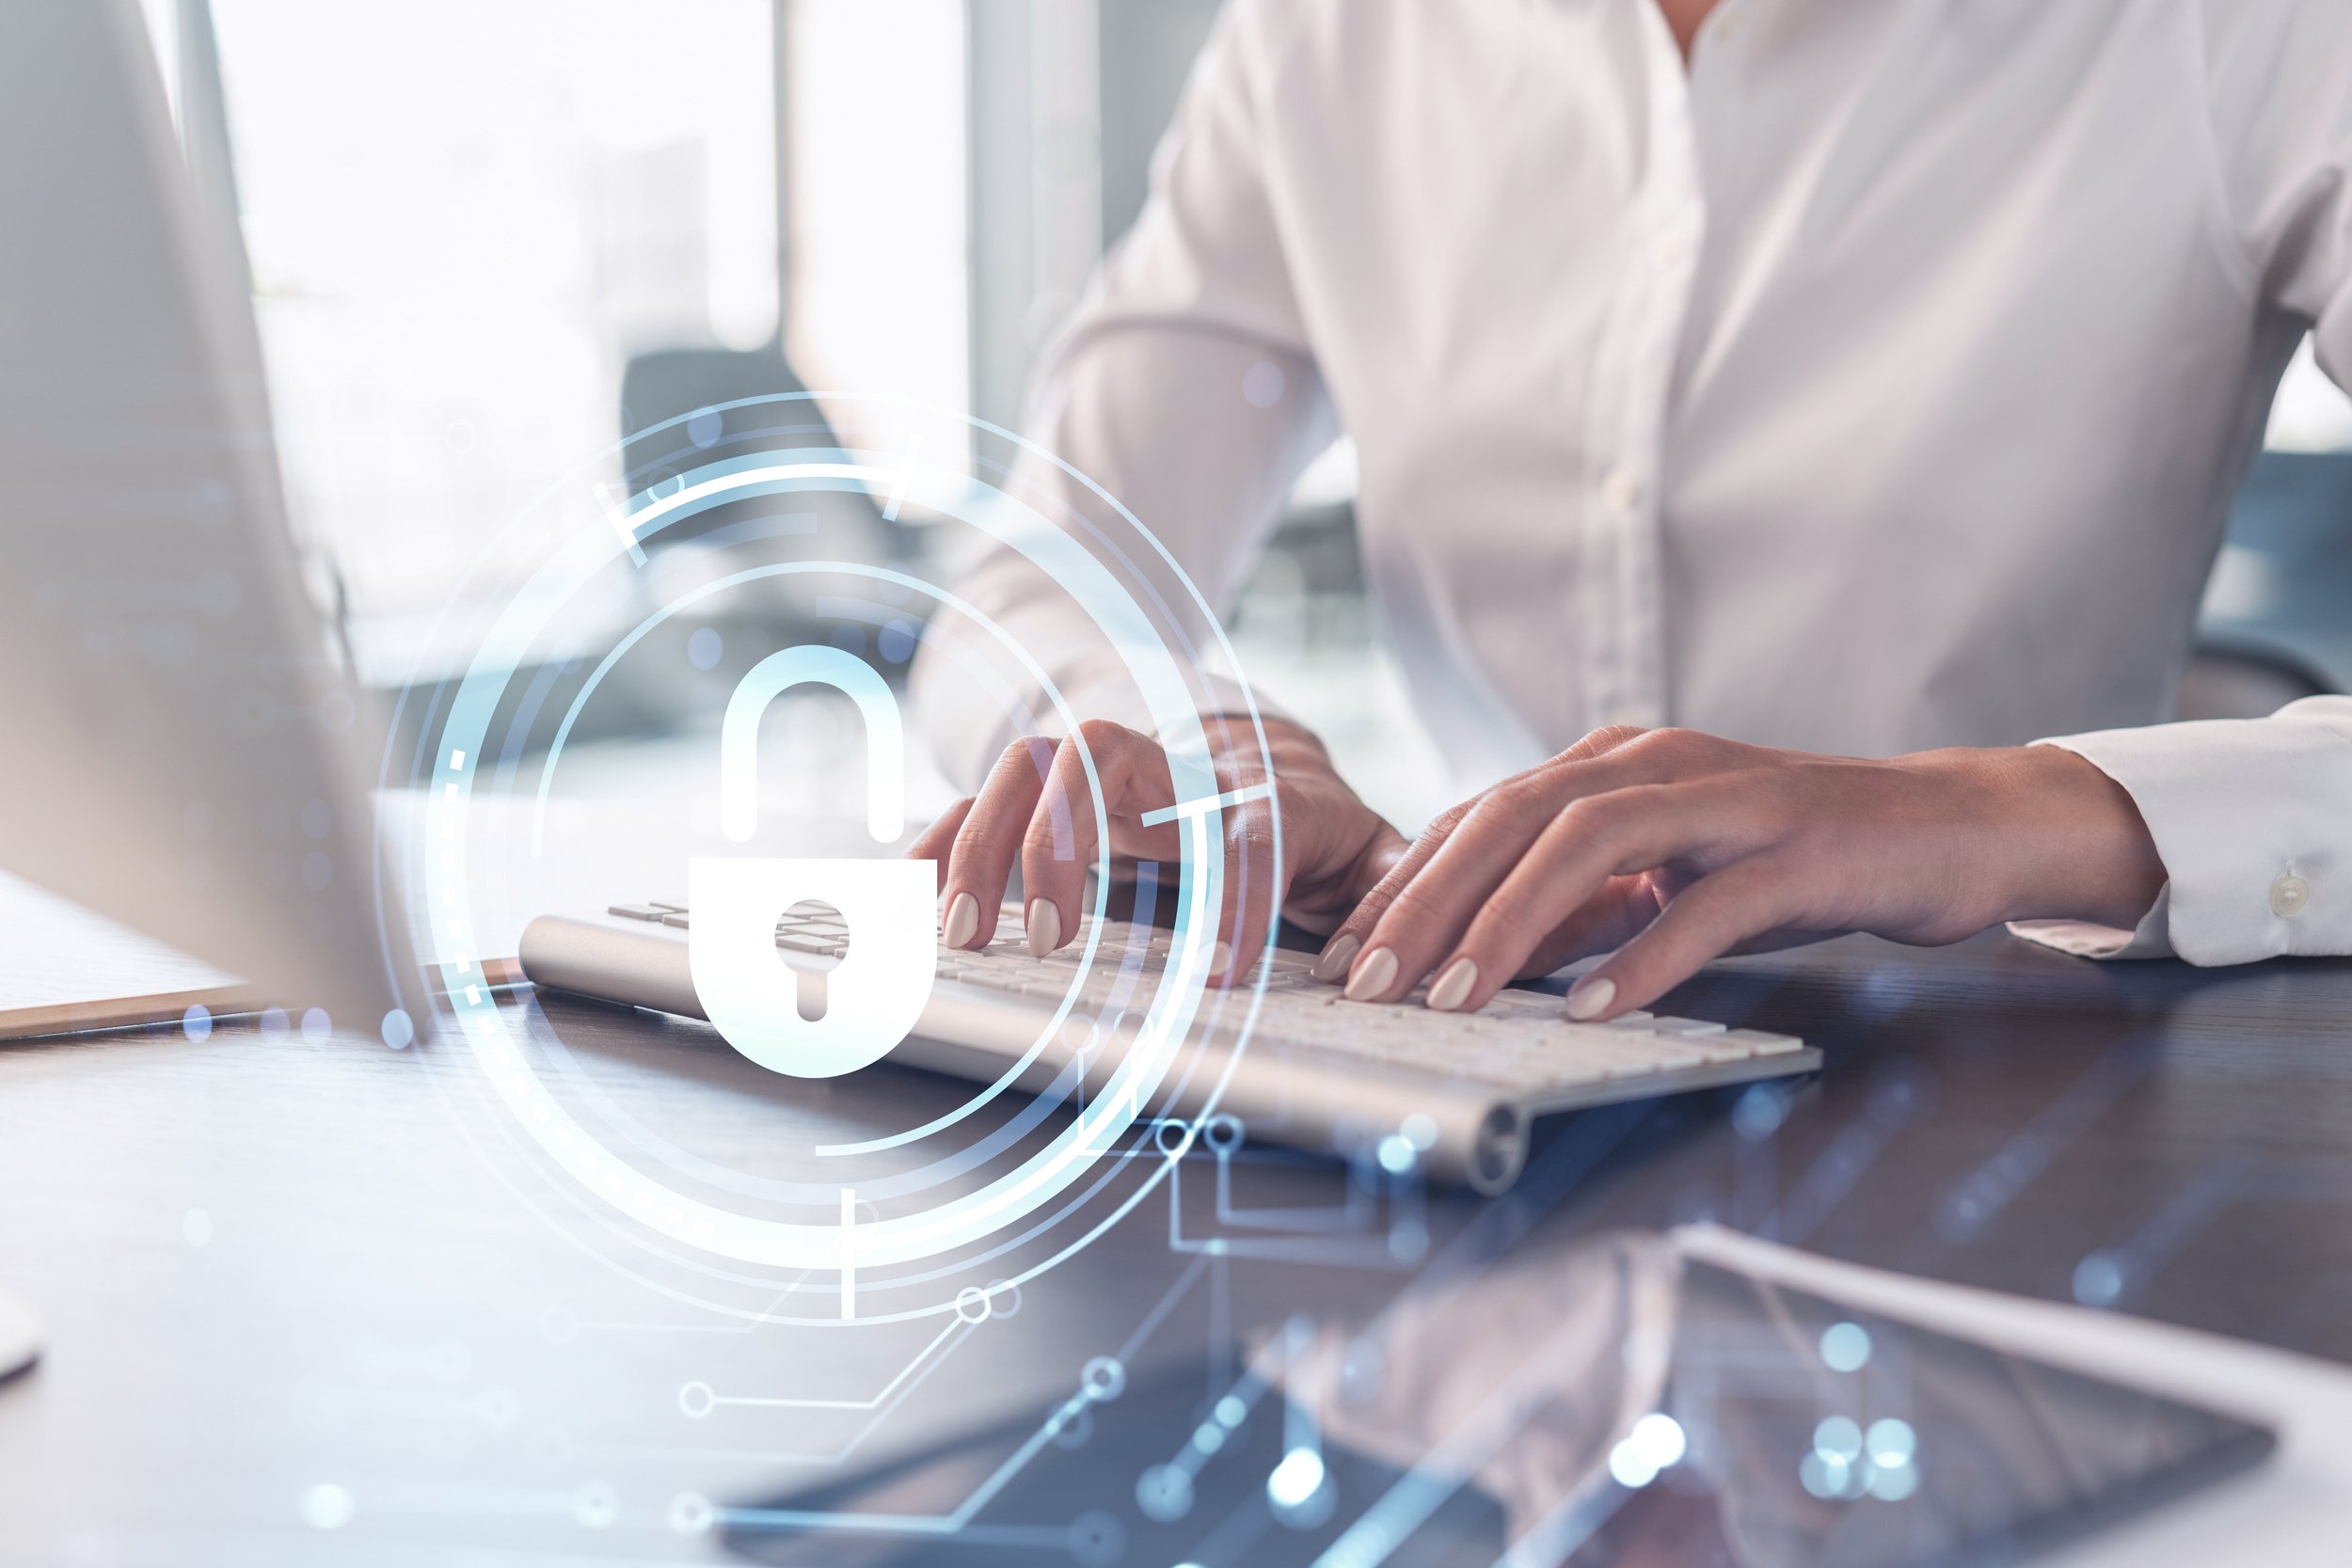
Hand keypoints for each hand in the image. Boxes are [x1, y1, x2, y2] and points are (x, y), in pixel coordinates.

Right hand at [909, 716, 1406, 977]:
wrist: (1259, 764)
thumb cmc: (1311, 828)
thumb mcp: (1370, 855)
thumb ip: (1393, 892)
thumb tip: (1394, 954)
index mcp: (1257, 793)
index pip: (1248, 830)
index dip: (1237, 897)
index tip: (1219, 977)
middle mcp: (1167, 770)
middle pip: (1098, 754)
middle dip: (1062, 837)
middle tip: (1051, 939)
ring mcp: (1102, 778)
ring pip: (1026, 766)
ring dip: (985, 842)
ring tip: (961, 935)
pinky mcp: (1055, 801)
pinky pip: (983, 802)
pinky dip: (939, 844)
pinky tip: (902, 897)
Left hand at [1317, 727, 2165, 1018]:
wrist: (1953, 828)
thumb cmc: (1801, 856)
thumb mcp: (1672, 876)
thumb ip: (1589, 905)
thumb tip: (1492, 961)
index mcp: (1618, 763)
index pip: (1483, 814)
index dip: (1405, 881)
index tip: (1346, 952)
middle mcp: (1657, 763)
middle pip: (1513, 817)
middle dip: (1429, 902)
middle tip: (1369, 982)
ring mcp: (1728, 801)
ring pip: (1588, 842)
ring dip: (1511, 921)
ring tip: (1455, 995)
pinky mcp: (1797, 850)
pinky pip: (1703, 904)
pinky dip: (1641, 956)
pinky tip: (1592, 1008)